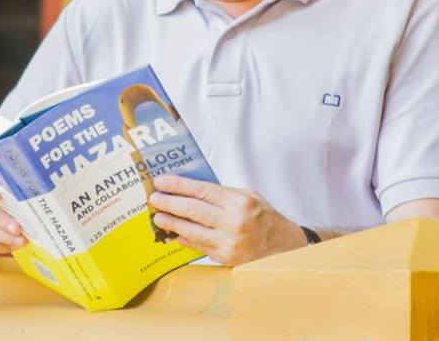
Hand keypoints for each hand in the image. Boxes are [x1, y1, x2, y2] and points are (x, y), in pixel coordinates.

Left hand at [148, 175, 305, 265]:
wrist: (284, 247)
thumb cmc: (264, 217)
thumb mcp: (248, 196)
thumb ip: (222, 193)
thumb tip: (190, 190)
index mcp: (239, 201)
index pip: (201, 190)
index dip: (178, 185)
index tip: (161, 181)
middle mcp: (233, 221)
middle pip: (193, 210)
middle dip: (169, 203)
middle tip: (154, 199)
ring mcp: (229, 242)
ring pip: (192, 230)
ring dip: (171, 223)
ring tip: (158, 217)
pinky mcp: (225, 258)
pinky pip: (199, 246)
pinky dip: (185, 239)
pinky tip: (173, 234)